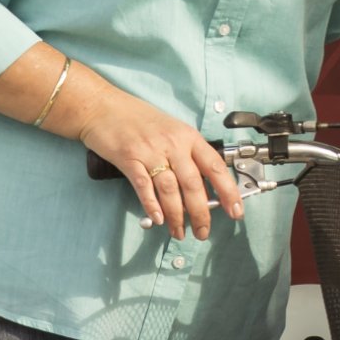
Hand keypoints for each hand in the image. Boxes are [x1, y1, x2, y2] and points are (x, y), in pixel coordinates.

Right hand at [71, 90, 243, 240]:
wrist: (104, 107)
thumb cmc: (139, 119)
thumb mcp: (172, 131)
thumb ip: (187, 154)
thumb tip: (203, 186)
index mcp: (188, 137)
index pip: (215, 167)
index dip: (228, 191)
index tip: (235, 211)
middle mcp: (173, 144)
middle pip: (193, 183)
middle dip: (200, 213)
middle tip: (202, 232)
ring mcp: (150, 151)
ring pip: (170, 189)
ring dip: (177, 215)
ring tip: (179, 232)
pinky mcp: (128, 158)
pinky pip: (143, 185)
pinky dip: (152, 204)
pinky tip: (159, 218)